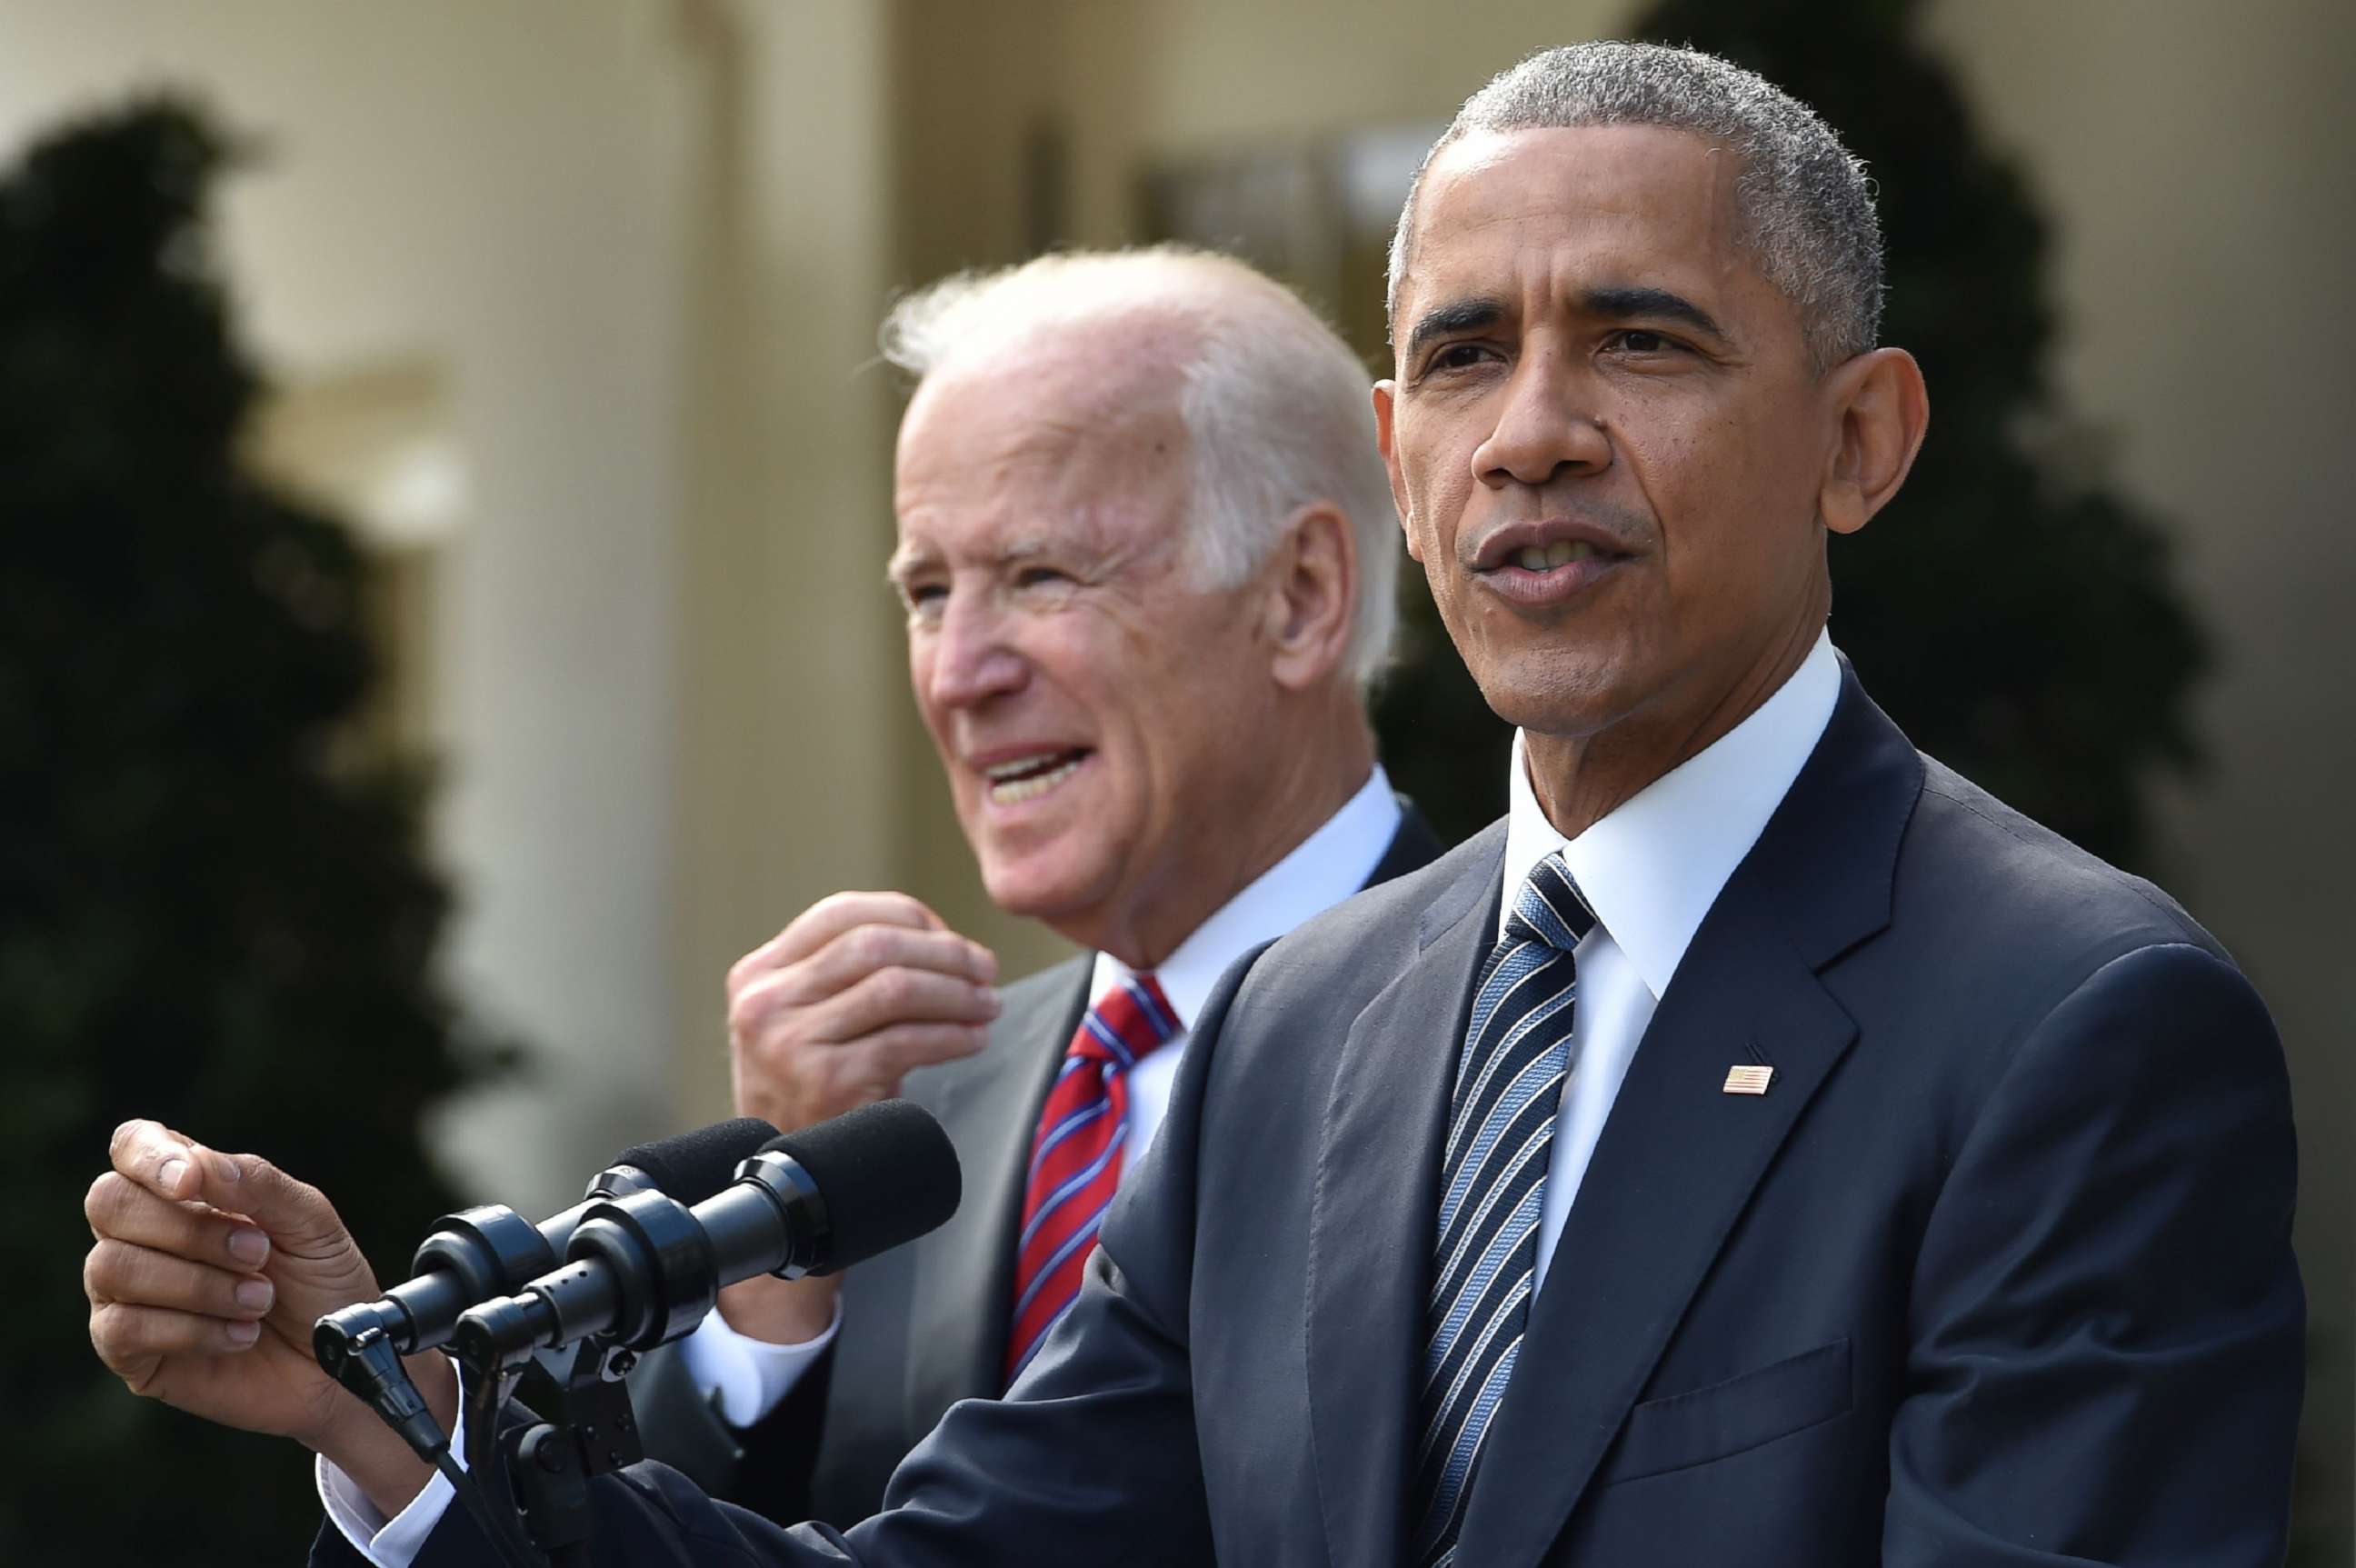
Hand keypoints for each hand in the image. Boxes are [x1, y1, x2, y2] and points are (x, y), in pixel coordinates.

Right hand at [84, 1120, 451, 1513]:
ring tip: (260, 1300)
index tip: (191, 1182)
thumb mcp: (311, 1223)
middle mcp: (144, 1235)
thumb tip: (196, 1165)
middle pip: (108, 1202)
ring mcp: (129, 1293)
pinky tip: (242, 1335)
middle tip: (259, 1252)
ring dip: (199, 1283)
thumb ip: (258, 1184)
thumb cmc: (323, 1284)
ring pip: (113, 1266)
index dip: (150, 1156)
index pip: (132, 1146)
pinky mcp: (129, 1351)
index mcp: (186, 1189)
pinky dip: (192, 1329)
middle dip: (189, 1228)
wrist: (340, 1362)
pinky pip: (123, 1327)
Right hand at [717, 893, 996, 1346]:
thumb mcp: (804, 1023)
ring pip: (896, 986)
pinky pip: (908, 1039)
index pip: (841, 912)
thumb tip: (939, 936)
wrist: (788, 1185)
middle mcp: (764, 1003)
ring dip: (957, 992)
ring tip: (987, 1005)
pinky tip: (974, 1039)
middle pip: (875, 943)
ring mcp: (789, 1043)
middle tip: (986, 969)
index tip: (950, 938)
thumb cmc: (811, 1098)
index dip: (909, 916)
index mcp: (757, 975)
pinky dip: (953, 1034)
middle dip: (945, 951)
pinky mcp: (825, 1082)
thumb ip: (845, 975)